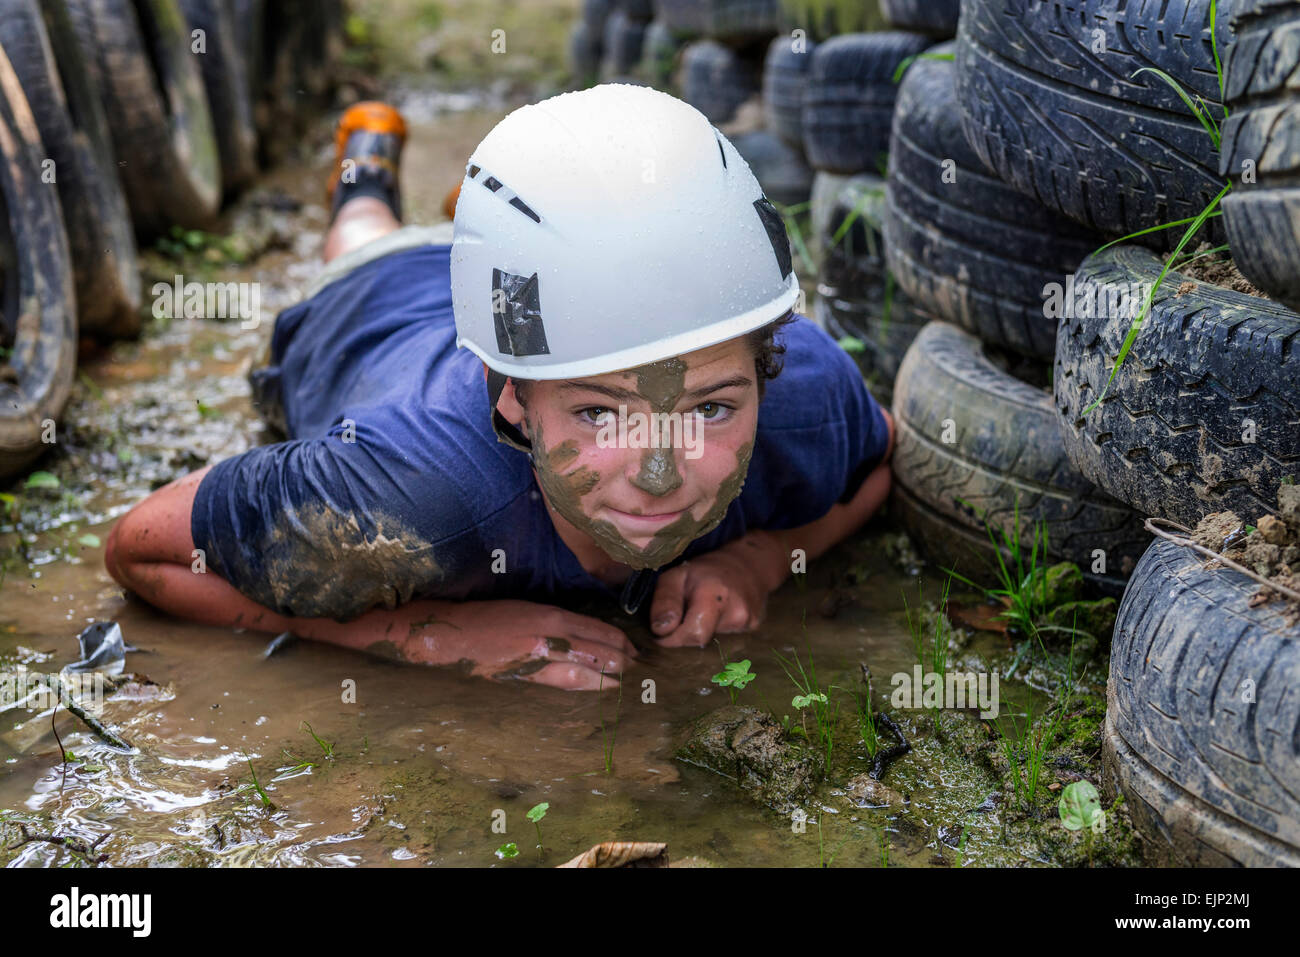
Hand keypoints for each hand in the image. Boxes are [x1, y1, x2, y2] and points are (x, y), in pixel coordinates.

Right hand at [397, 600, 635, 690]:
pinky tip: (598, 690)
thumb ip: (556, 623)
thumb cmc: (487, 620)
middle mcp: (550, 635)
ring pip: (586, 672)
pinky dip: (586, 686)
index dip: (620, 642)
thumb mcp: (527, 611)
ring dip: (609, 678)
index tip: (635, 650)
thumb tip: (585, 637)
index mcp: (551, 615)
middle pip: (599, 652)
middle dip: (622, 662)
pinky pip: (564, 684)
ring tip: (626, 683)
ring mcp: (539, 658)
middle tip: (640, 671)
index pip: (598, 630)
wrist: (451, 635)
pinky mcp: (527, 676)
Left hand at [648, 532, 787, 646]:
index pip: (693, 634)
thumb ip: (665, 601)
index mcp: (716, 595)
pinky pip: (725, 637)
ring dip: (700, 630)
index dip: (673, 638)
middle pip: (701, 640)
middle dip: (685, 635)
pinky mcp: (754, 627)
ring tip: (703, 609)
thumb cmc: (706, 569)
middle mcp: (738, 611)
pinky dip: (714, 629)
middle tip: (682, 615)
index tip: (663, 631)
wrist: (747, 563)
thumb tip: (661, 630)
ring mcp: (749, 621)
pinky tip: (717, 613)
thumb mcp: (676, 575)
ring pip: (712, 639)